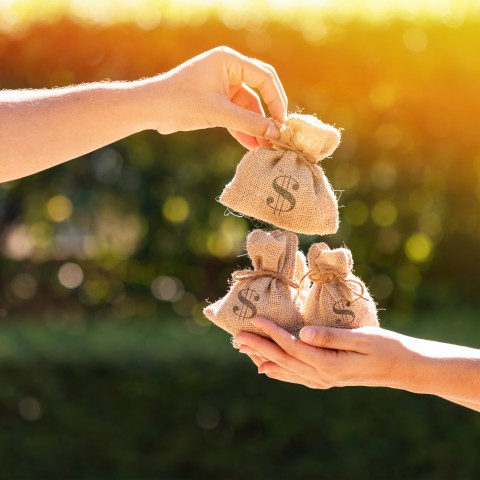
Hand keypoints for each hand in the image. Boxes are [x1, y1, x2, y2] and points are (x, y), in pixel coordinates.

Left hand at [148, 46, 287, 148]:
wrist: (150, 110)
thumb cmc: (181, 102)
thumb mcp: (219, 113)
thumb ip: (249, 123)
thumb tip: (275, 134)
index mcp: (229, 60)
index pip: (264, 77)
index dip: (276, 100)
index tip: (281, 123)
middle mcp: (228, 69)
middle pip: (260, 91)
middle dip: (268, 114)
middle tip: (278, 134)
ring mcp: (222, 86)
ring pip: (248, 107)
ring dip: (255, 126)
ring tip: (265, 146)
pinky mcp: (216, 102)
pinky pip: (236, 115)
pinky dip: (243, 129)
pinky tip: (252, 145)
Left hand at [233, 317, 479, 410]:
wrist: (403, 368)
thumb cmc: (386, 347)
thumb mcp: (362, 338)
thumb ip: (331, 336)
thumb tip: (302, 333)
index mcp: (329, 363)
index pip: (292, 346)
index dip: (272, 333)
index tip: (255, 320)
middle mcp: (322, 375)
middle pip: (283, 359)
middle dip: (259, 347)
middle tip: (237, 338)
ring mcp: (324, 379)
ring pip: (286, 369)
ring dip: (264, 359)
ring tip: (245, 350)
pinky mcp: (327, 377)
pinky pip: (296, 376)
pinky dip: (279, 371)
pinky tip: (268, 368)